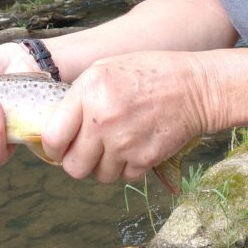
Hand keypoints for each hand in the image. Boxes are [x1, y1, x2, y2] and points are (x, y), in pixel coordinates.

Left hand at [42, 51, 211, 184]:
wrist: (194, 87)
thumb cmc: (147, 73)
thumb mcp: (104, 69)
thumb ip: (78, 98)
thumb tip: (57, 127)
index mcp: (88, 93)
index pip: (53, 138)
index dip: (53, 147)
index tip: (60, 146)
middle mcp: (103, 121)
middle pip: (73, 167)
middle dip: (77, 162)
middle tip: (86, 150)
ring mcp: (124, 143)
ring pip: (99, 176)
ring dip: (103, 166)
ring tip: (114, 145)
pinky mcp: (145, 159)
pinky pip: (125, 177)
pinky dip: (128, 167)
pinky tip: (134, 146)